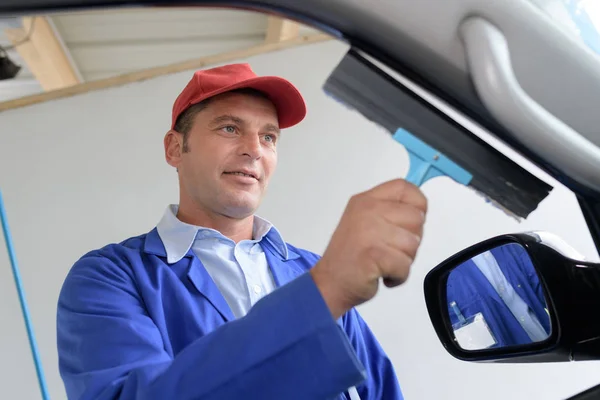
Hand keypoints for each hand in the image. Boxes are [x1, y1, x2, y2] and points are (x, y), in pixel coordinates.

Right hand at [310, 179, 427, 318]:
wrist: (329, 283)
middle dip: (411, 239)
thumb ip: (389, 212)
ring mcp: (369, 231)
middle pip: (416, 217)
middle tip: (391, 249)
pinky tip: (381, 274)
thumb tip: (419, 214)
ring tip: (384, 262)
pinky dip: (398, 276)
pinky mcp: (374, 254)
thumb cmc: (350, 256)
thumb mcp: (365, 221)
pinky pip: (405, 265)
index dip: (417, 206)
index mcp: (366, 200)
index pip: (405, 188)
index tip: (408, 224)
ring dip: (404, 260)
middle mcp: (368, 211)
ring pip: (413, 243)